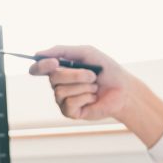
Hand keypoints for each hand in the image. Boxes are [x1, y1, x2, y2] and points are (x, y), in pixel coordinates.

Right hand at [28, 45, 162, 146]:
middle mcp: (58, 85)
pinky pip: (69, 103)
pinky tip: (93, 98)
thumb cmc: (106, 70)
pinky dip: (85, 98)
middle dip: (76, 75)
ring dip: (83, 86)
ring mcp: (62, 100)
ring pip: (61, 91)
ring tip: (95, 87)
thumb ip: (63, 50)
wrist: (123, 89)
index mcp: (60, 70)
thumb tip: (39, 53)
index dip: (40, 66)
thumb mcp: (87, 53)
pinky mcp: (69, 112)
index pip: (38, 69)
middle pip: (53, 78)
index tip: (52, 63)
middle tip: (93, 75)